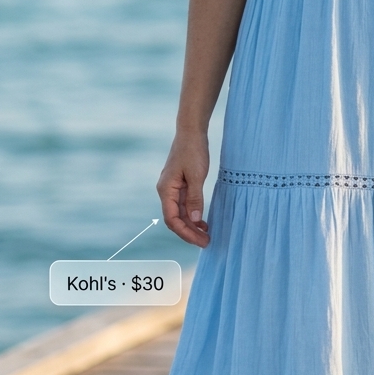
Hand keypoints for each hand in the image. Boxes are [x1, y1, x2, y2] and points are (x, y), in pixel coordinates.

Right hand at [157, 131, 210, 247]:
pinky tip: (203, 222)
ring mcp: (172, 189)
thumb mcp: (196, 176)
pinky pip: (184, 206)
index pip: (172, 219)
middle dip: (189, 233)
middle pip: (175, 220)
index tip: (200, 241)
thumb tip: (194, 220)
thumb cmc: (193, 150)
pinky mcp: (180, 186)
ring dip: (192, 226)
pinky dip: (193, 216)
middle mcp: (166, 192)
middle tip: (206, 242)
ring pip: (180, 214)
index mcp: (166, 190)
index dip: (186, 233)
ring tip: (206, 235)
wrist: (191, 132)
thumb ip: (195, 199)